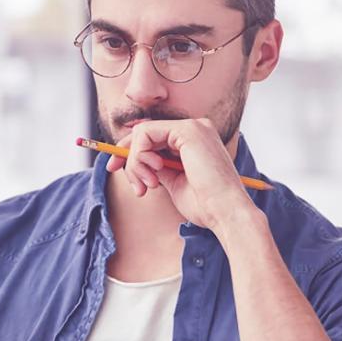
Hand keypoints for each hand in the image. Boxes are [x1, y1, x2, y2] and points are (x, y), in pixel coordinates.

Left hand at [105, 119, 253, 229]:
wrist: (226, 213)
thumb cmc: (206, 205)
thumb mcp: (174, 183)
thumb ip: (158, 167)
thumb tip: (137, 162)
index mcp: (195, 140)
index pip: (154, 137)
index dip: (131, 152)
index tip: (115, 168)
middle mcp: (196, 128)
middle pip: (145, 132)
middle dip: (128, 157)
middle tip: (127, 179)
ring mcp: (193, 127)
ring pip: (142, 134)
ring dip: (136, 162)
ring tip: (148, 185)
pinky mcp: (187, 131)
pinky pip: (146, 134)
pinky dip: (140, 155)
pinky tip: (154, 173)